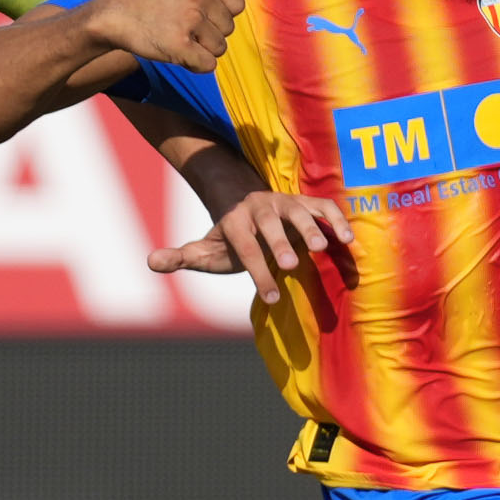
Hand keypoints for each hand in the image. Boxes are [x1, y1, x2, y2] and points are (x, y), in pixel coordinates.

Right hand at [81, 0, 252, 70]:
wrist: (116, 13)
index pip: (238, 5)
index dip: (219, 11)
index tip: (196, 8)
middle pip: (229, 28)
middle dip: (210, 31)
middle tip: (182, 22)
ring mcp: (188, 20)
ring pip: (219, 48)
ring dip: (202, 48)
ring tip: (177, 34)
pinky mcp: (178, 45)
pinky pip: (207, 65)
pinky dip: (195, 64)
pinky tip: (177, 51)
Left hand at [149, 188, 357, 303]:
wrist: (245, 201)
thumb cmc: (228, 237)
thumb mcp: (204, 248)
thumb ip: (181, 257)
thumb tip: (151, 262)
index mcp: (235, 222)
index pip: (245, 248)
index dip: (257, 273)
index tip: (270, 298)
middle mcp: (261, 208)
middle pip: (270, 225)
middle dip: (280, 244)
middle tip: (292, 266)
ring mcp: (285, 203)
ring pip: (298, 211)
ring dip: (311, 228)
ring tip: (322, 249)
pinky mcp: (306, 202)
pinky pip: (323, 206)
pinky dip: (336, 219)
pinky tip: (348, 239)